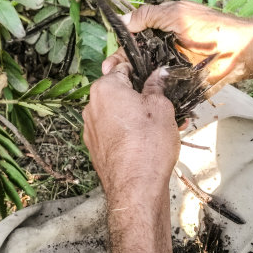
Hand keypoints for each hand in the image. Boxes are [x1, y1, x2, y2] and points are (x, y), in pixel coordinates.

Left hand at [82, 62, 179, 197]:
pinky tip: (148, 139)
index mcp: (105, 88)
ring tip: (161, 124)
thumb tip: (158, 74)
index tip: (150, 69)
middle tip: (162, 101)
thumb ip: (157, 86)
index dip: (139, 66)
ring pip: (117, 112)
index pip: (121, 66)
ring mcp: (91, 128)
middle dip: (139, 94)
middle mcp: (92, 106)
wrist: (135, 187)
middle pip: (118, 91)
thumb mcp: (161, 107)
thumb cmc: (148, 145)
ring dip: (136, 114)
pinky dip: (128, 130)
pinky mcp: (95, 147)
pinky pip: (113, 131)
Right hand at [120, 0, 252, 85]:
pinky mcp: (180, 84)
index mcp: (161, 30)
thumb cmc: (210, 28)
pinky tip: (137, 97)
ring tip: (121, 89)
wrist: (239, 51)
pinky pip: (161, 88)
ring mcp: (171, 68)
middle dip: (121, 67)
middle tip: (109, 75)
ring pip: (146, 76)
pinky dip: (149, 92)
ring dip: (132, 82)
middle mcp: (163, 50)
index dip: (121, 49)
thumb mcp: (176, 14)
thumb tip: (123, 20)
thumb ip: (149, 15)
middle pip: (136, 60)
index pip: (134, 40)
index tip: (110, 63)